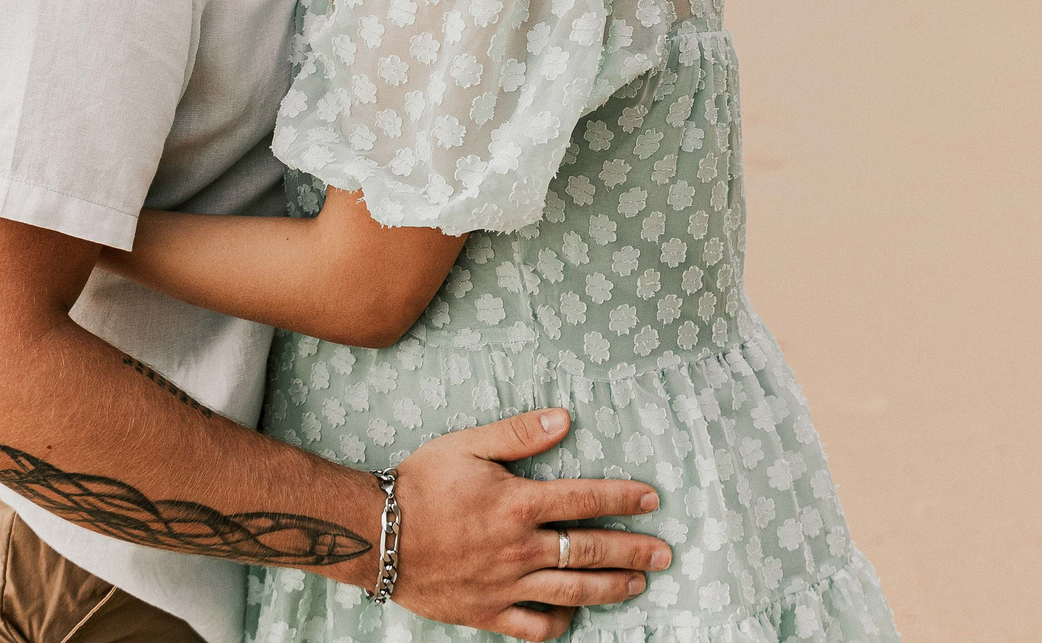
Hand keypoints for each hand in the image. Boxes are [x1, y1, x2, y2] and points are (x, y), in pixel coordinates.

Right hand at [385, 408, 670, 640]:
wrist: (375, 535)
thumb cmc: (420, 483)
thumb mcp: (467, 444)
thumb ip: (518, 434)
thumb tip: (564, 419)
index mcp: (518, 504)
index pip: (585, 500)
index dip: (623, 499)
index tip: (652, 499)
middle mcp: (519, 548)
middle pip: (590, 552)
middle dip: (634, 551)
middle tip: (665, 554)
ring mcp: (506, 586)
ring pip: (571, 592)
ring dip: (611, 588)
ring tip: (638, 585)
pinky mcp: (487, 613)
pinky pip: (533, 628)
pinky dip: (559, 626)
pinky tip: (574, 618)